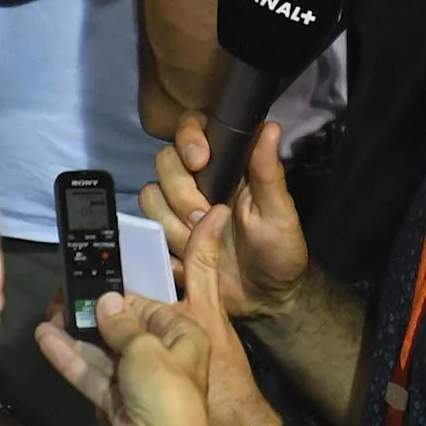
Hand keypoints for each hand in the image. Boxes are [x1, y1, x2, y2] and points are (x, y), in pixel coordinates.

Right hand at [35, 208, 259, 425]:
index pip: (148, 309)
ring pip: (103, 354)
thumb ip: (121, 324)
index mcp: (182, 336)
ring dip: (76, 338)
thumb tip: (106, 299)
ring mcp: (137, 381)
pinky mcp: (117, 402)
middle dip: (91, 319)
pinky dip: (72, 360)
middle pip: (122, 332)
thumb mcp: (144, 348)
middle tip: (60, 302)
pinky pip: (94, 375)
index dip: (119, 300)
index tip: (90, 287)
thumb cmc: (163, 388)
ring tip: (46, 318)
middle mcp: (162, 356)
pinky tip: (47, 341)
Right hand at [143, 114, 306, 318]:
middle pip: (164, 164)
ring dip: (176, 223)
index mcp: (222, 167)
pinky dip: (166, 249)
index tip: (201, 161)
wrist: (264, 298)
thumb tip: (270, 127)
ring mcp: (176, 213)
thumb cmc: (279, 249)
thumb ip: (268, 171)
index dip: (188, 139)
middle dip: (183, 193)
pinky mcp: (164, 241)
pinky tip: (186, 261)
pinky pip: (146, 236)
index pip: (190, 130)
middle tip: (208, 216)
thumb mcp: (279, 211)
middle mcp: (195, 183)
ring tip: (201, 242)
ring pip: (150, 198)